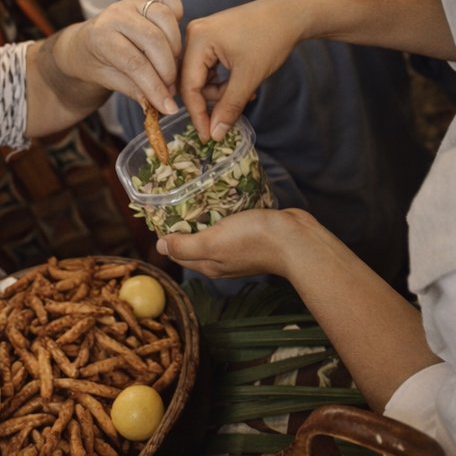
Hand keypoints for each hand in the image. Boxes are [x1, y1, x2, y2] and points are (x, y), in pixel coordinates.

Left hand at [52, 0, 183, 112]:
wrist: (83, 43)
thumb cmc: (97, 63)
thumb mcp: (109, 81)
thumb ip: (136, 91)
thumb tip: (164, 106)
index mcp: (100, 36)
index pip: (135, 63)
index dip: (155, 87)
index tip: (168, 106)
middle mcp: (116, 14)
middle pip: (154, 40)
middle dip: (168, 69)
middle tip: (171, 87)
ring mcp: (132, 1)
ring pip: (165, 18)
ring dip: (175, 46)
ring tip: (171, 65)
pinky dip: (177, 15)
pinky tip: (172, 36)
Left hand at [157, 208, 316, 278]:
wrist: (296, 240)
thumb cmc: (253, 240)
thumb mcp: (213, 243)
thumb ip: (186, 246)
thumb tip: (159, 247)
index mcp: (208, 264)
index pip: (178, 250)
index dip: (167, 233)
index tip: (160, 209)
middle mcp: (221, 258)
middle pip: (194, 240)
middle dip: (183, 221)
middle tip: (175, 194)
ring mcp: (238, 246)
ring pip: (213, 229)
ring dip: (204, 213)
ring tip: (195, 191)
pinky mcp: (252, 233)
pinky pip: (231, 221)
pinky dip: (223, 209)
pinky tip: (222, 196)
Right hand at [180, 0, 306, 140]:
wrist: (292, 14)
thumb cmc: (271, 39)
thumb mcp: (249, 77)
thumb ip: (229, 107)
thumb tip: (215, 134)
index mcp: (197, 39)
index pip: (188, 86)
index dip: (198, 114)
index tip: (207, 136)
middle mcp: (194, 34)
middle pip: (192, 81)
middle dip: (212, 101)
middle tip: (230, 115)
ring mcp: (204, 35)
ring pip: (202, 77)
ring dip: (221, 92)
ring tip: (246, 93)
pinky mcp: (214, 37)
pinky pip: (210, 67)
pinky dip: (225, 81)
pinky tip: (243, 83)